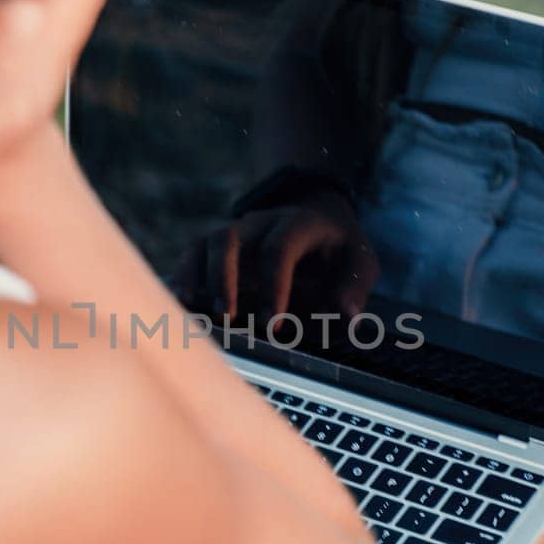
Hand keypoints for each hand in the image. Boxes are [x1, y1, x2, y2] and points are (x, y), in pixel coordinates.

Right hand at [175, 191, 379, 319]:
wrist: (318, 218)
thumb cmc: (337, 250)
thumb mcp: (360, 262)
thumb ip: (354, 288)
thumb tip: (347, 319)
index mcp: (299, 224)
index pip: (279, 249)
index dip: (274, 286)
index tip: (272, 325)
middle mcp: (261, 222)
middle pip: (229, 238)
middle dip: (223, 278)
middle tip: (226, 316)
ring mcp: (237, 231)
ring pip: (205, 243)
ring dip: (198, 277)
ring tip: (195, 310)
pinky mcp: (220, 244)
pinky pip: (193, 253)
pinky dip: (184, 276)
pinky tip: (183, 305)